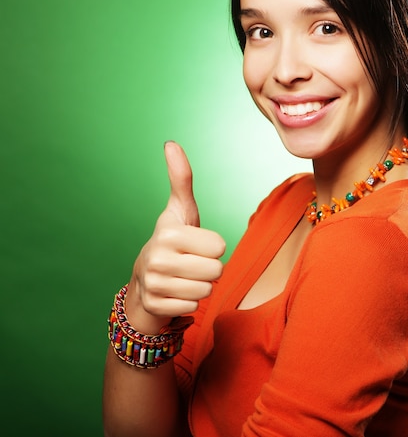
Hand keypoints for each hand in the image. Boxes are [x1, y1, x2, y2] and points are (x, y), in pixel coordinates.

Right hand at [125, 141, 224, 332]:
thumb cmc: (173, 240)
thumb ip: (181, 178)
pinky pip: (194, 307)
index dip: (213, 247)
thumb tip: (171, 143)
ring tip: (183, 277)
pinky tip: (175, 292)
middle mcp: (157, 258)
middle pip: (216, 270)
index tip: (196, 245)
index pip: (220, 247)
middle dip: (209, 268)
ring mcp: (153, 284)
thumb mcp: (181, 209)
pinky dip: (188, 302)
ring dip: (200, 286)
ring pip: (207, 290)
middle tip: (191, 263)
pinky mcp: (154, 306)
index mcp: (169, 233)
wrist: (145, 279)